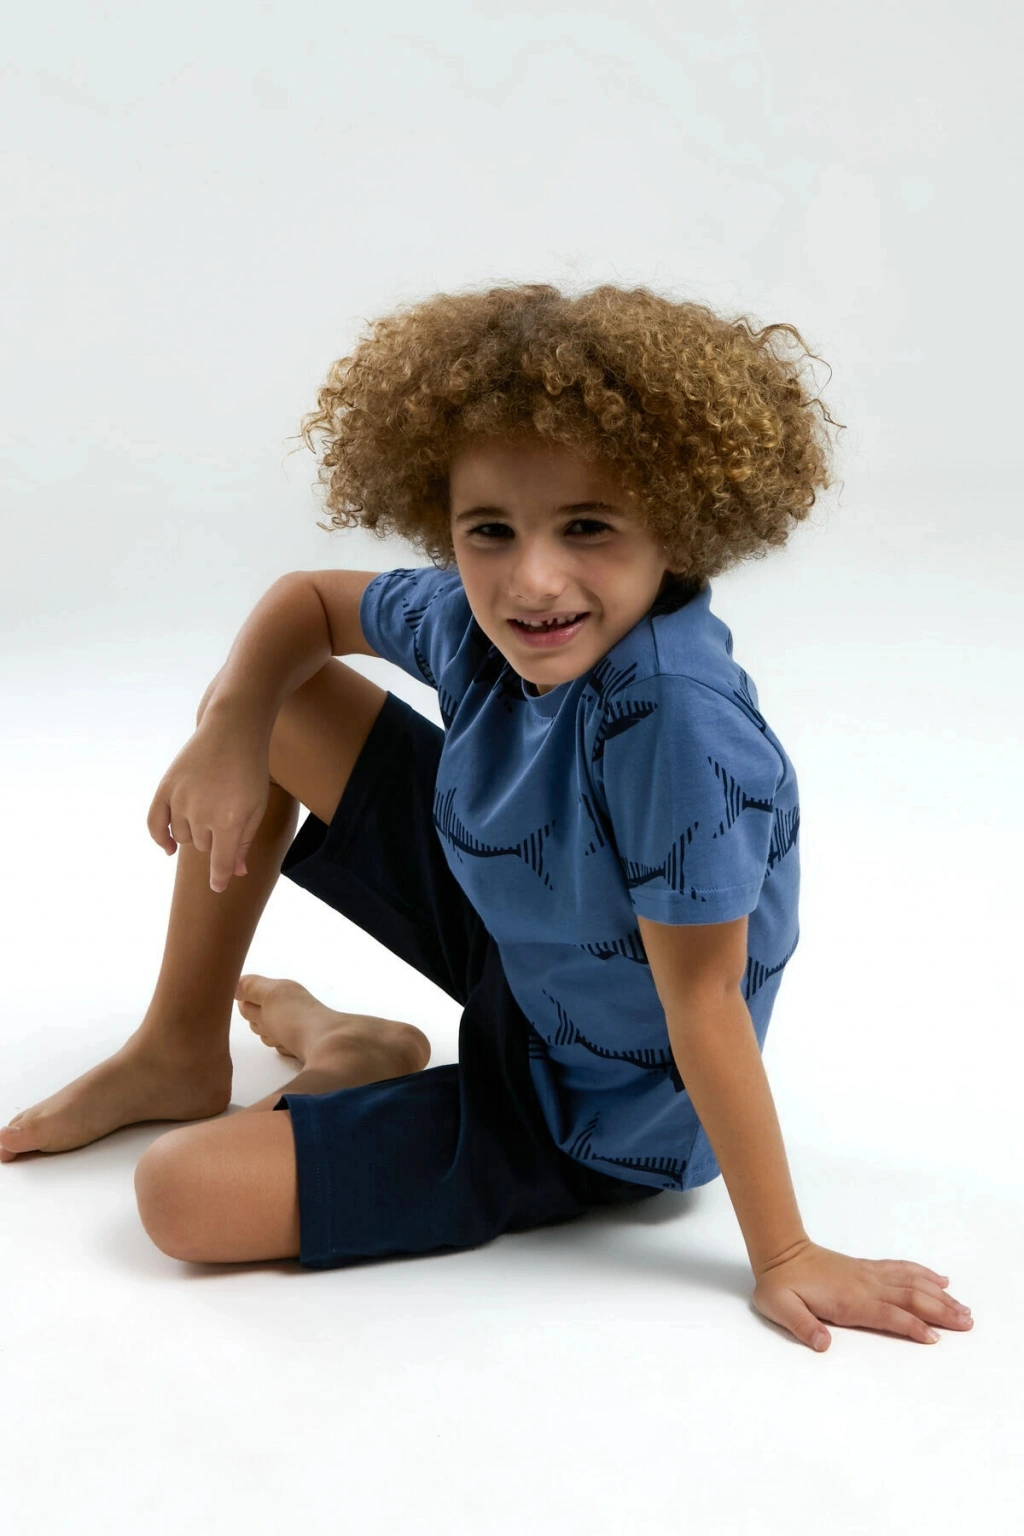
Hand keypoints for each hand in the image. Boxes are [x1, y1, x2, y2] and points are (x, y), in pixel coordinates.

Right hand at [147, 713, 271, 892]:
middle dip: (214, 839)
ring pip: (182, 837)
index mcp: (229, 822)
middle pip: (202, 847)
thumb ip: (245, 842)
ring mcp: (181, 801)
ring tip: (207, 811)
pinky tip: (167, 848)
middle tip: (226, 813)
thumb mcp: (257, 807)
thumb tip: (237, 873)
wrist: (232, 730)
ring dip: (193, 833)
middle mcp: (202, 814)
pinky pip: (154, 823)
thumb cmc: (250, 770)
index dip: (220, 878)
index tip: (218, 888)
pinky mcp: (166, 788)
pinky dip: (159, 838)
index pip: (221, 863)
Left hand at [752, 1238, 973, 1350]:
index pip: (888, 1314)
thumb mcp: (780, 1307)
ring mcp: (869, 1275)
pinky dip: (923, 1274)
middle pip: (910, 1298)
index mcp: (849, 1300)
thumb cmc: (779, 1285)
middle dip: (940, 1311)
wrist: (780, 1252)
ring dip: (939, 1295)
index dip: (911, 1325)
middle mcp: (866, 1286)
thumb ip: (802, 1326)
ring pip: (911, 1283)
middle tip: (968, 1324)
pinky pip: (901, 1269)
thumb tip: (823, 1343)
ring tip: (964, 1308)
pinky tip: (940, 1280)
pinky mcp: (868, 1269)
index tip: (934, 1338)